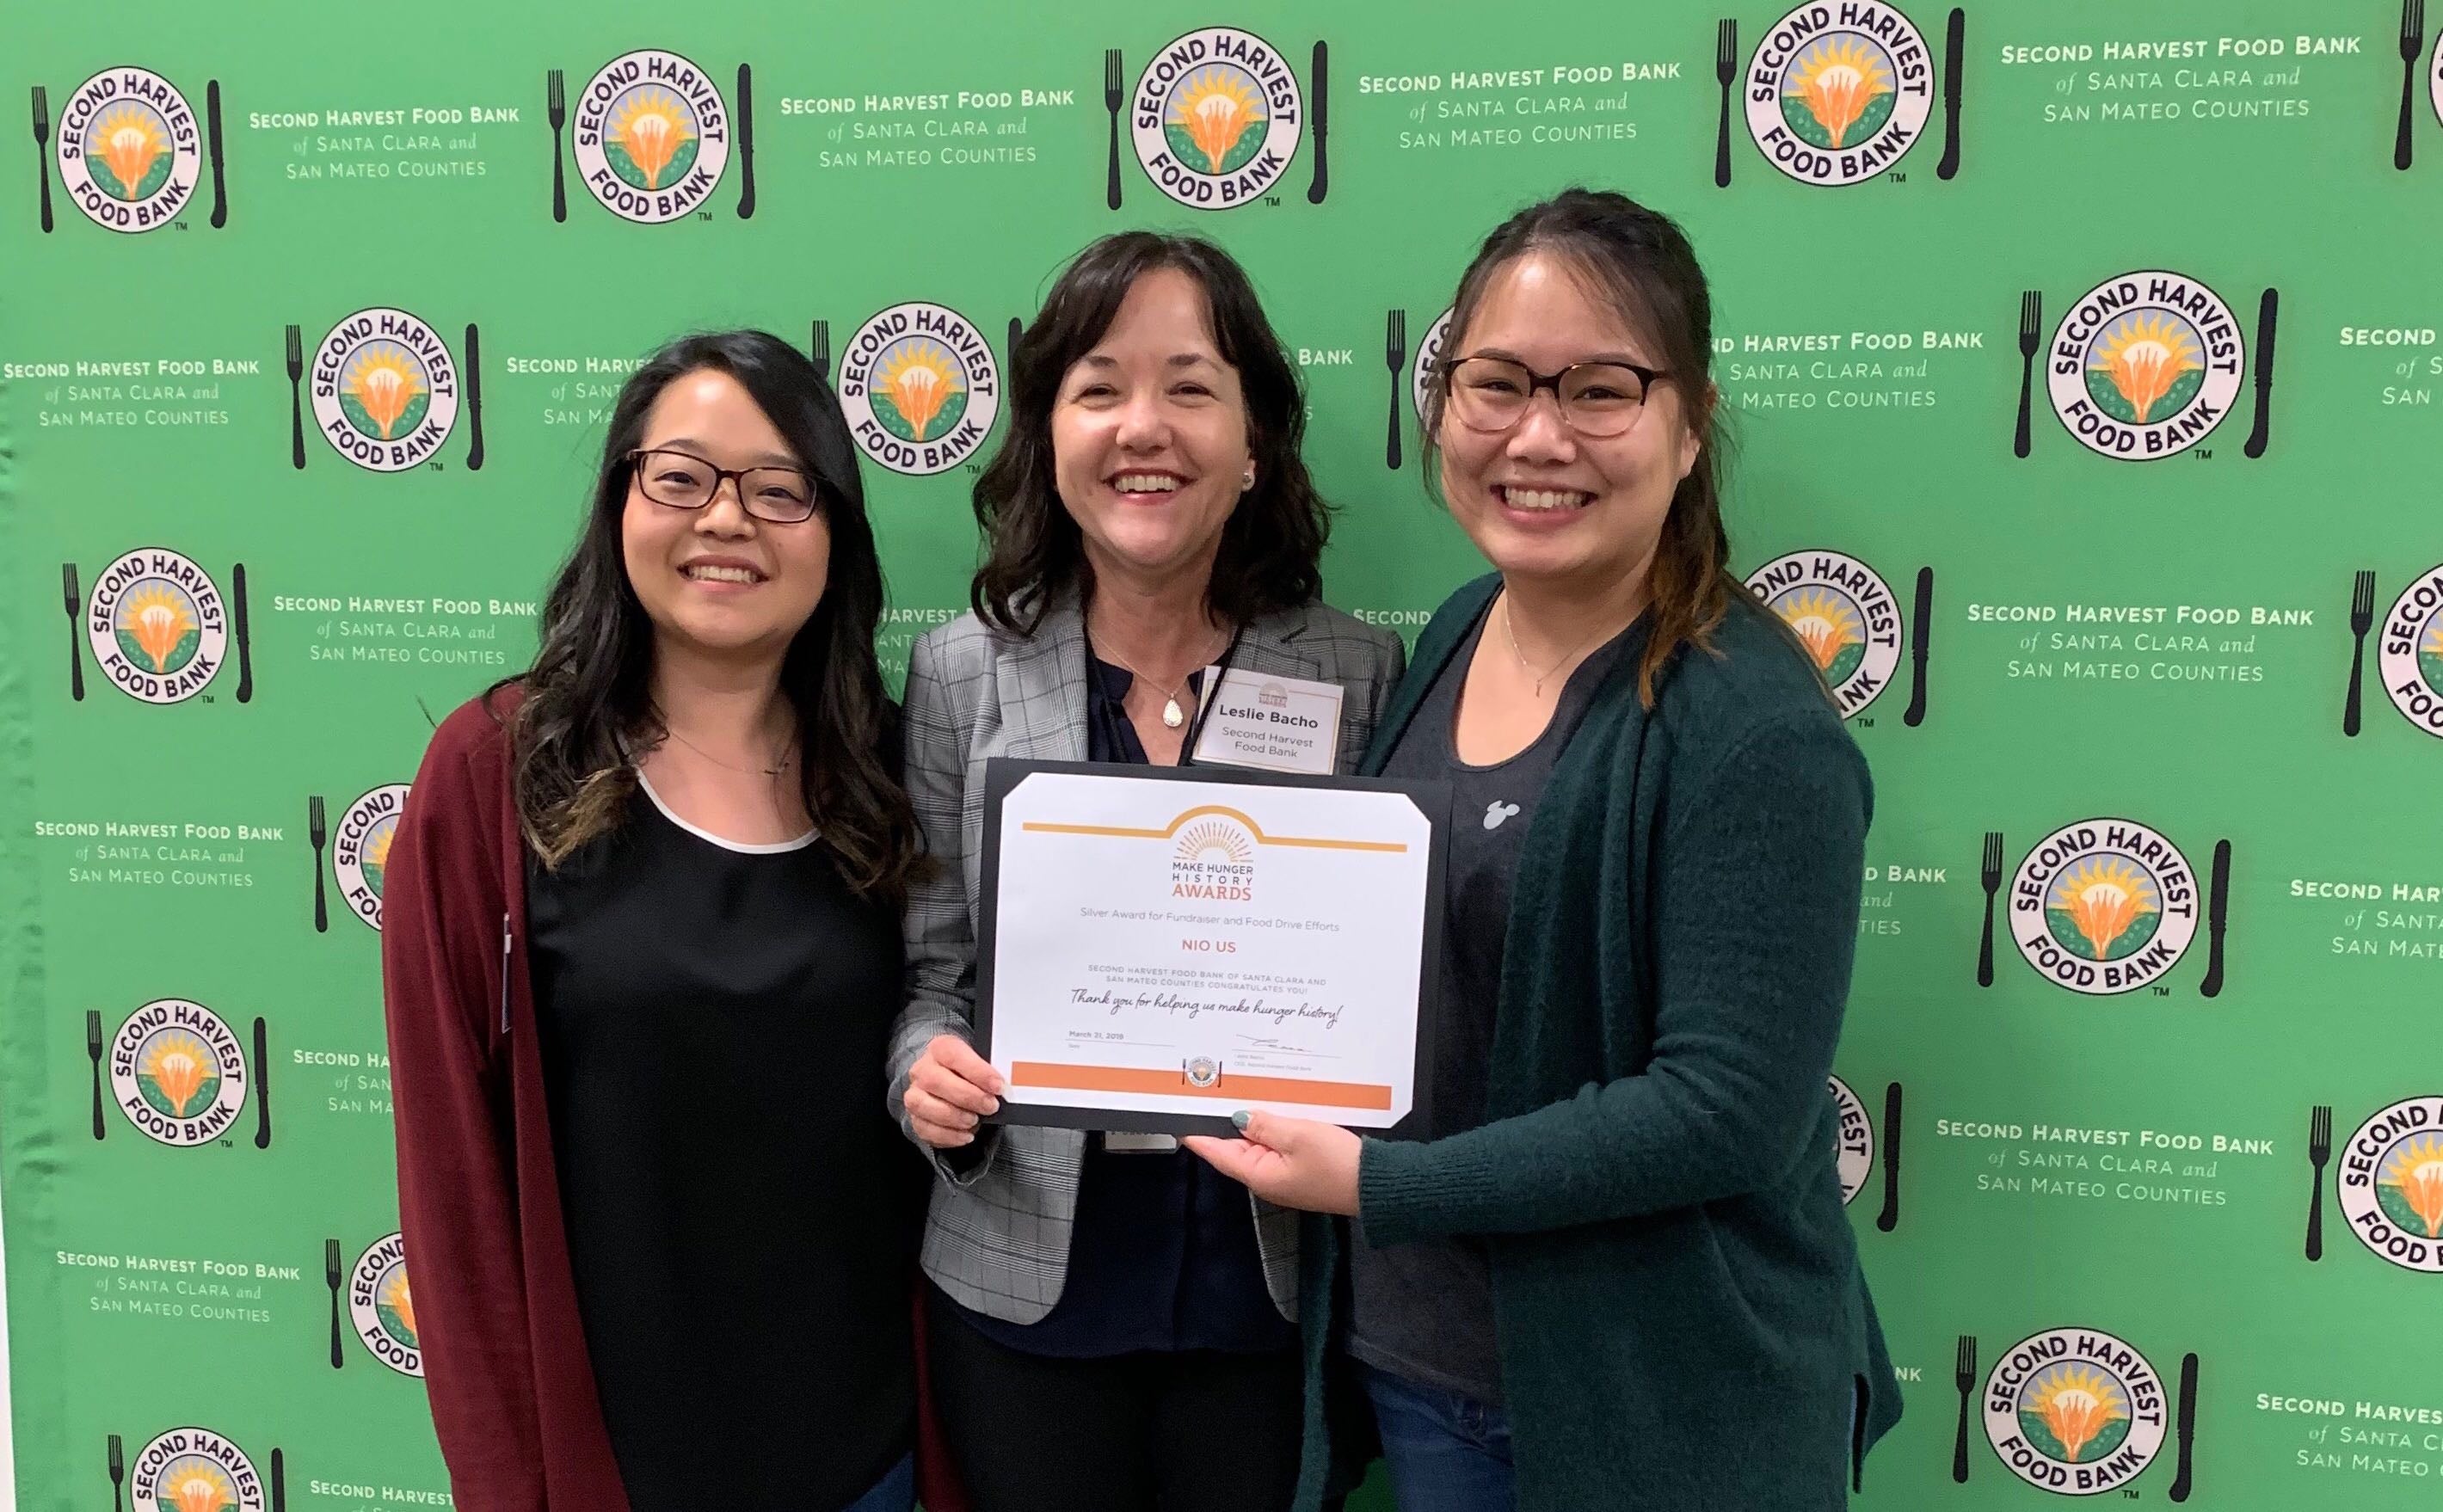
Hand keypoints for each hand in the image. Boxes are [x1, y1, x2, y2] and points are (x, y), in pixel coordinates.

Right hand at [903, 1035, 1003, 1148]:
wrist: (949, 1081)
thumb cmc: (968, 1072)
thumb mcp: (981, 1062)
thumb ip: (991, 1071)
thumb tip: (1010, 1085)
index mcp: (940, 1048)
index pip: (954, 1055)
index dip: (977, 1071)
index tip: (998, 1086)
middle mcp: (922, 1070)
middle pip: (936, 1081)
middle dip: (968, 1097)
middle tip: (991, 1106)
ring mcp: (915, 1094)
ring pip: (924, 1105)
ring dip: (954, 1116)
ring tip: (975, 1121)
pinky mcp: (915, 1118)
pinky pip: (925, 1129)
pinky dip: (948, 1135)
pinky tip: (966, 1135)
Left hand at [1183, 1110, 1361, 1215]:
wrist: (1377, 1186)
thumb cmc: (1336, 1163)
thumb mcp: (1299, 1135)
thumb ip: (1266, 1125)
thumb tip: (1240, 1118)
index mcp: (1259, 1174)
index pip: (1219, 1154)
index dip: (1200, 1136)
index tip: (1181, 1121)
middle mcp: (1267, 1178)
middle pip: (1237, 1148)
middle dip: (1225, 1124)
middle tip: (1211, 1095)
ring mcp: (1285, 1175)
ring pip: (1259, 1145)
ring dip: (1251, 1124)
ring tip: (1238, 1096)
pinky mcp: (1302, 1170)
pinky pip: (1278, 1147)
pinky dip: (1273, 1129)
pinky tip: (1274, 1111)